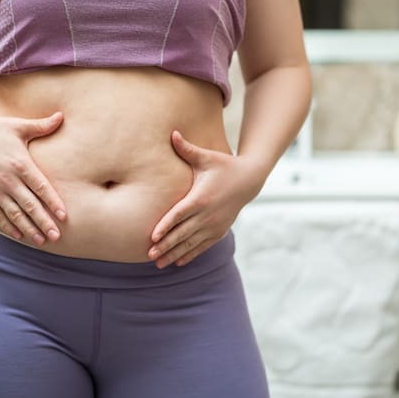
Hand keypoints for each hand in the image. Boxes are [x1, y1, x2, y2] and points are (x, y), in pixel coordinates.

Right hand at [0, 111, 67, 245]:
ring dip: (29, 229)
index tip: (64, 215)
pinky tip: (19, 235)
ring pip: (15, 215)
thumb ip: (41, 125)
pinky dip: (9, 226)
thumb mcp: (17, 126)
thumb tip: (61, 116)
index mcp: (20, 164)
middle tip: (58, 236)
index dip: (53, 202)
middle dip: (44, 222)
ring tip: (43, 241)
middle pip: (30, 206)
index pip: (41, 187)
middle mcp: (7, 180)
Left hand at [147, 130, 262, 268]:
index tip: (152, 236)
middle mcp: (208, 215)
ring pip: (191, 243)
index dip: (166, 226)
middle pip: (183, 233)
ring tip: (158, 264)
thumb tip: (172, 133)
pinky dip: (190, 254)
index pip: (180, 214)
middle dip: (166, 245)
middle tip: (149, 254)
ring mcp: (215, 225)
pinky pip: (202, 246)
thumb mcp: (207, 157)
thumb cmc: (223, 166)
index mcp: (201, 197)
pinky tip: (177, 262)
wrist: (249, 180)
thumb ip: (187, 149)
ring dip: (174, 254)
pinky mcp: (219, 230)